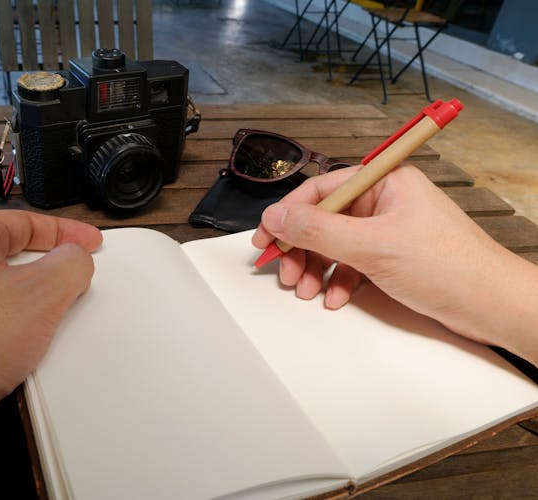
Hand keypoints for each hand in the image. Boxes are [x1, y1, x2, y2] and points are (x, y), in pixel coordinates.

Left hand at [0, 210, 101, 498]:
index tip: (91, 242)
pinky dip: (7, 341)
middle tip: (74, 285)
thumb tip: (76, 259)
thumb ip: (71, 266)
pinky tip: (16, 360)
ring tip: (44, 330)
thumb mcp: (40, 294)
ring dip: (28, 314)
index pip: (27, 222)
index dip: (67, 231)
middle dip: (47, 275)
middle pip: (12, 260)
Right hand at [253, 165, 537, 363]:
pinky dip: (339, 280)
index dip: (289, 213)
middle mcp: (385, 202)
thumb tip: (278, 217)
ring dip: (317, 268)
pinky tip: (335, 296)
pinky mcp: (393, 257)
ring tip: (306, 288)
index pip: (322, 189)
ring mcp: (389, 230)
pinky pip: (352, 263)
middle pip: (325, 218)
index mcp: (384, 182)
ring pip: (336, 244)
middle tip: (284, 270)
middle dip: (302, 248)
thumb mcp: (372, 246)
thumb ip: (319, 230)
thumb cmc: (450, 266)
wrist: (492, 305)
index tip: (267, 235)